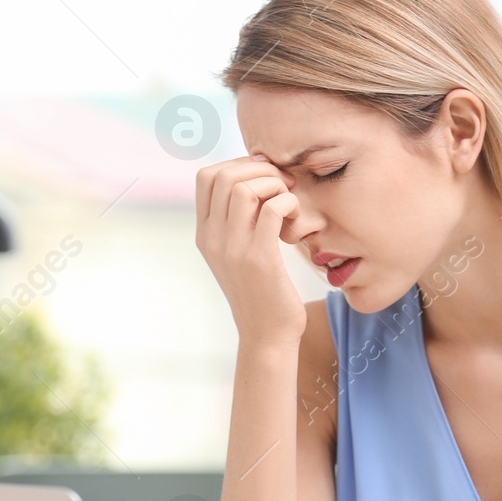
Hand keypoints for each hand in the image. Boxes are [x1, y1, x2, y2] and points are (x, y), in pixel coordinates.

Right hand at [194, 156, 306, 347]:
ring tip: (290, 201)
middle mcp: (213, 239)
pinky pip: (272, 210)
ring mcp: (233, 249)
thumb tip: (255, 180)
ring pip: (245, 188)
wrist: (267, 335)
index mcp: (205, 234)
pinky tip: (296, 220)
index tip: (265, 177)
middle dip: (259, 170)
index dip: (238, 165)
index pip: (206, 177)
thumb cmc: (262, 291)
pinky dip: (289, 203)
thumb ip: (238, 221)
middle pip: (224, 176)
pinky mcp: (260, 260)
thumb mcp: (239, 253)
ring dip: (274, 185)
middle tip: (283, 185)